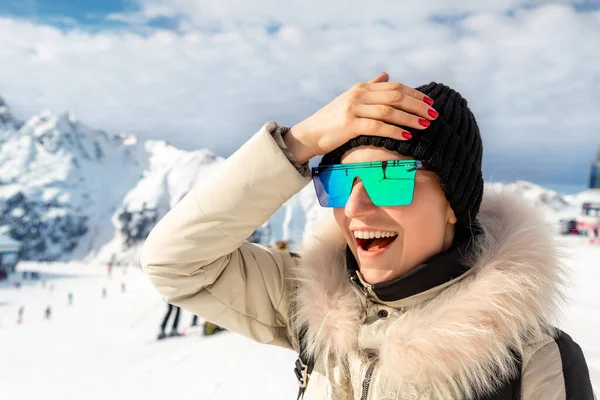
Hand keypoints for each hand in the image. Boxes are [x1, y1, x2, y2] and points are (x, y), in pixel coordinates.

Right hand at [284, 72, 436, 163]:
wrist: (309, 134)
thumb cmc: (332, 120)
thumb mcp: (351, 100)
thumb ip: (370, 87)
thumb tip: (387, 75)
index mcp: (361, 88)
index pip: (394, 87)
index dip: (414, 94)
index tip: (430, 103)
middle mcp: (358, 94)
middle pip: (395, 96)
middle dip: (417, 105)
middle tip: (433, 114)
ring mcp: (353, 108)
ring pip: (389, 110)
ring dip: (410, 118)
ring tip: (426, 125)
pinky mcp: (348, 124)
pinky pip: (377, 126)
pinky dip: (395, 130)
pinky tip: (407, 135)